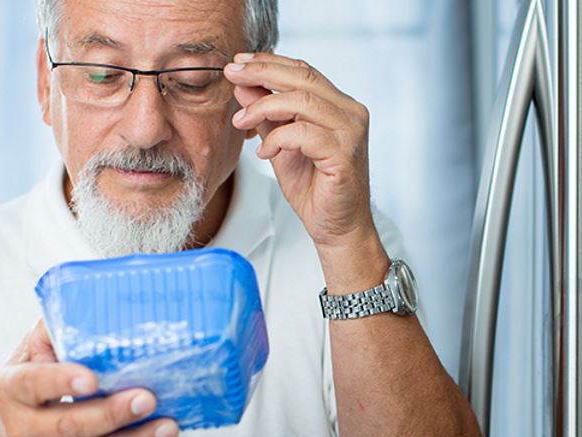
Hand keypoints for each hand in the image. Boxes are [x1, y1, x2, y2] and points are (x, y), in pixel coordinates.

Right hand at [0, 320, 178, 436]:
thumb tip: (88, 302)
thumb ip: (51, 332)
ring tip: (166, 425)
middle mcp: (26, 428)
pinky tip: (162, 433)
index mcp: (12, 390)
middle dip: (110, 414)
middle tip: (146, 397)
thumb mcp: (25, 358)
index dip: (61, 382)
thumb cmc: (24, 393)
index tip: (90, 378)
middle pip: (69, 426)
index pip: (33, 385)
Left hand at [225, 53, 376, 251]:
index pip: (304, 71)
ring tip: (241, 121)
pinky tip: (264, 152)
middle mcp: (350, 113)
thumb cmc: (315, 189)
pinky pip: (303, 133)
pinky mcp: (344, 154)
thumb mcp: (281, 146)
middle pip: (303, 77)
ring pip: (302, 101)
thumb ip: (267, 117)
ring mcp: (351, 132)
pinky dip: (278, 139)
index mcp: (339, 106)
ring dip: (263, 107)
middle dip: (261, 72)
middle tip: (231, 74)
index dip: (269, 62)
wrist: (336, 228)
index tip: (238, 63)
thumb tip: (243, 87)